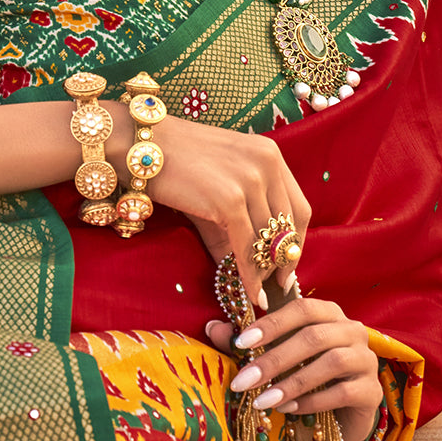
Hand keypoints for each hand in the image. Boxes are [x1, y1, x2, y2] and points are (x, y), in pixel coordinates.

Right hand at [134, 115, 310, 305]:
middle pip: (289, 226)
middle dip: (284, 260)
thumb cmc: (176, 165)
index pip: (299, 207)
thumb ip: (238, 224)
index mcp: (270, 156)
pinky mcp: (229, 200)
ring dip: (265, 271)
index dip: (297, 242)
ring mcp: (250, 181)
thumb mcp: (218, 188)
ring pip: (268, 239)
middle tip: (277, 285)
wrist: (143, 148)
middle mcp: (267, 164)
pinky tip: (249, 291)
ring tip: (260, 292)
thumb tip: (251, 269)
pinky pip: (246, 246)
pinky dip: (250, 274)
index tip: (289, 265)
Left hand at [204, 297, 381, 440]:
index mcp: (328, 314)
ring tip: (262, 400)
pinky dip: (313, 401)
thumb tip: (211, 327)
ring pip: (332, 363)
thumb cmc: (303, 376)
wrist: (339, 415)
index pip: (301, 309)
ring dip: (292, 382)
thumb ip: (246, 343)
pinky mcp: (372, 392)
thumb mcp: (273, 357)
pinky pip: (344, 392)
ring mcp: (367, 360)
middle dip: (273, 360)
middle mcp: (352, 331)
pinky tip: (289, 409)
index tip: (240, 343)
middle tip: (242, 382)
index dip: (271, 324)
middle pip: (313, 337)